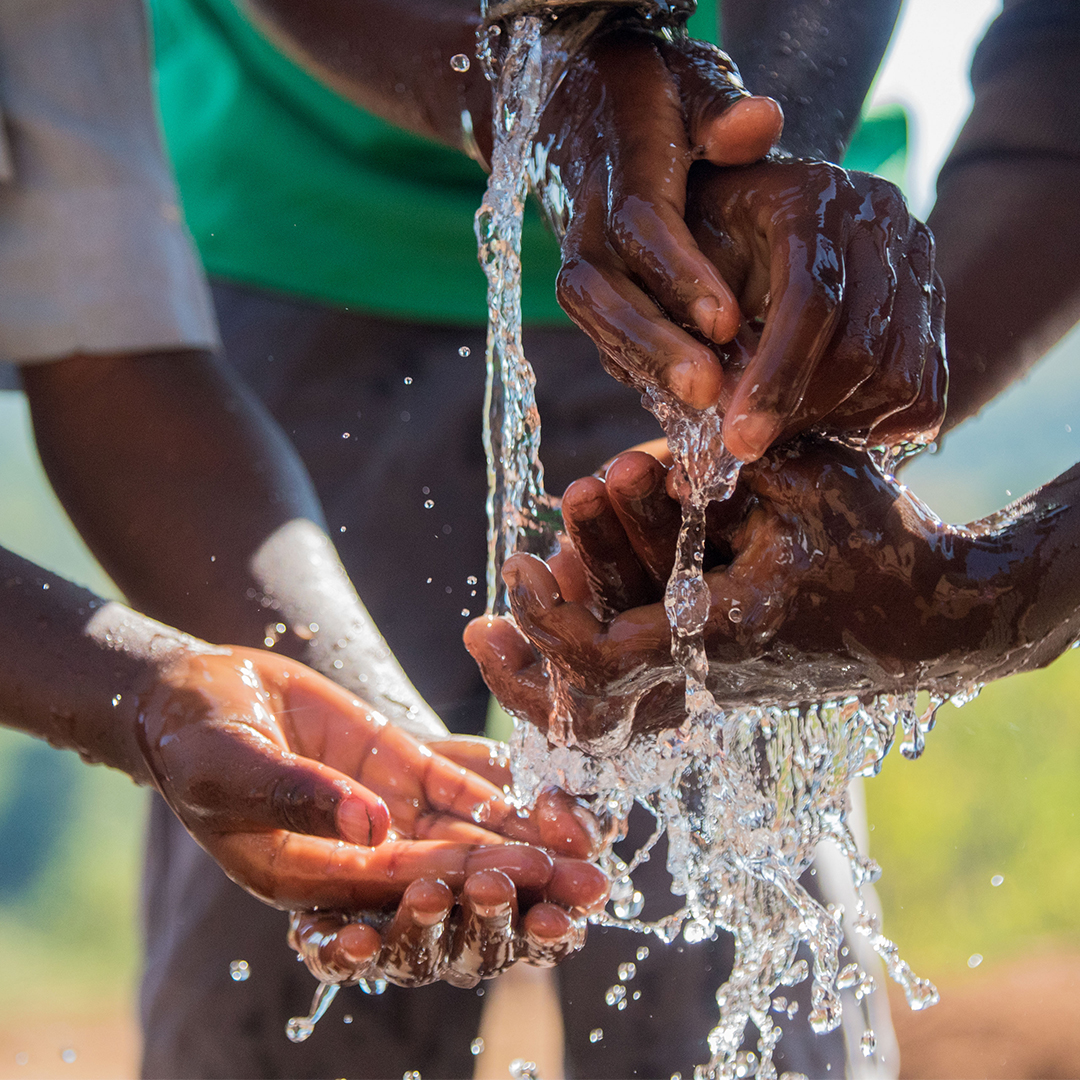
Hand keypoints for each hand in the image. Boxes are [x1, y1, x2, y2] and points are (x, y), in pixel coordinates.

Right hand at [136, 647, 607, 985]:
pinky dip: (502, 786)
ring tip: (591, 844)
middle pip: (452, 876)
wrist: (201, 697)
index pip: (402, 890)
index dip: (465, 885)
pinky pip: (458, 781)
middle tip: (588, 885)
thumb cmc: (197, 744)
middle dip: (522, 880)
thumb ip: (301, 796)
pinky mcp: (398, 766)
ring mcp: (385, 810)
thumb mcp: (237, 770)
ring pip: (468, 831)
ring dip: (529, 840)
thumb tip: (370, 825)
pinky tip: (552, 793)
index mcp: (314, 880)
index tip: (525, 877)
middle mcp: (361, 856)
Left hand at [466, 443, 1005, 746]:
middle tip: (494, 602)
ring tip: (510, 602)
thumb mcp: (810, 479)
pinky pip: (634, 692)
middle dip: (528, 660)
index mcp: (720, 633)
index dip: (547, 618)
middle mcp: (703, 678)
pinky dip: (589, 656)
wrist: (936, 615)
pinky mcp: (716, 679)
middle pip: (585, 714)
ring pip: (605, 713)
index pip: (602, 658)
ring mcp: (708, 688)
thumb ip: (728, 466)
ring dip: (549, 661)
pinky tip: (568, 601)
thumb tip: (653, 469)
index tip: (520, 559)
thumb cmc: (879, 541)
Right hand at [538, 23, 783, 409]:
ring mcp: (577, 256)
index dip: (679, 274)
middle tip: (707, 390)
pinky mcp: (585, 288)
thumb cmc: (649, 93)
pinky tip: (686, 402)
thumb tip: (760, 123)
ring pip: (595, 321)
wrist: (575, 105)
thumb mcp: (685, 79)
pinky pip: (602, 333)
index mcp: (618, 162)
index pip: (640, 224)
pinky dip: (640, 369)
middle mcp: (584, 217)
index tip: (727, 321)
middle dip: (653, 344)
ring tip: (703, 410)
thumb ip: (718, 107)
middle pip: (601, 292)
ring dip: (646, 368)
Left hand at [685, 159, 946, 461]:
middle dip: (803, 413)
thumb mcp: (674, 258)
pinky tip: (830, 432)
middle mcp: (877, 216)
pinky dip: (882, 424)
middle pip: (860, 346)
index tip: (739, 442)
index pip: (812, 301)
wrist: (749, 209)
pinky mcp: (928, 296)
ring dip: (839, 424)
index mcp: (811, 198)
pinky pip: (925, 384)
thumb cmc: (700, 239)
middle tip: (752, 447)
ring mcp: (913, 256)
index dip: (776, 381)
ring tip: (785, 435)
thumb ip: (689, 317)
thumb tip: (717, 395)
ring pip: (899, 373)